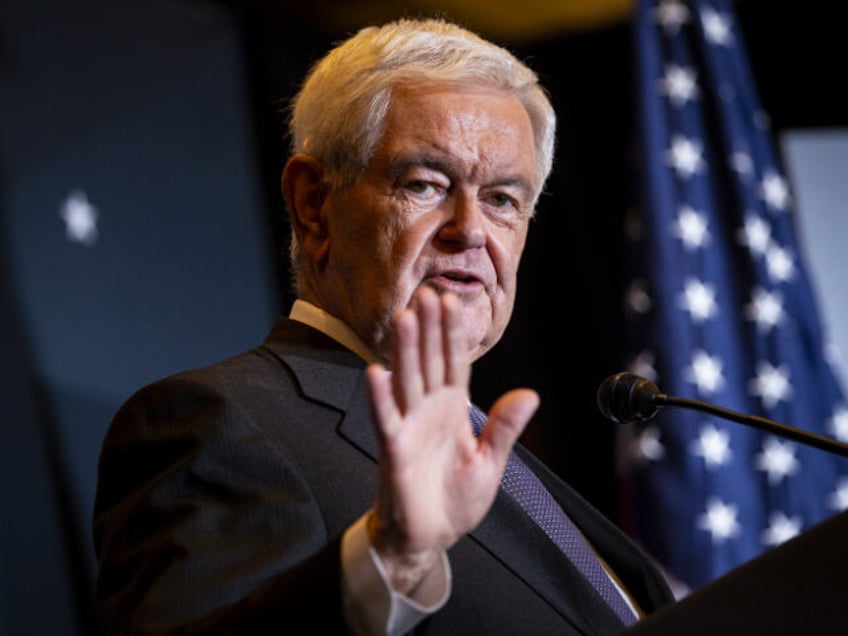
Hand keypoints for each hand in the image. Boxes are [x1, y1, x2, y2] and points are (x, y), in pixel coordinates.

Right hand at [365, 286, 538, 593]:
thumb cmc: (455, 499)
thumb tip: (530, 395)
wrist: (429, 537)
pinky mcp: (393, 450)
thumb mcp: (490, 463)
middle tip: (426, 293)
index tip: (451, 301)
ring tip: (404, 317)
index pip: (454, 363)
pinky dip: (381, 397)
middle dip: (428, 328)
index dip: (452, 333)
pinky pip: (387, 419)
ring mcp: (410, 427)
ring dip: (405, 350)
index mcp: (453, 409)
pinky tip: (375, 372)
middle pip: (429, 362)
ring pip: (408, 380)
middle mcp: (429, 410)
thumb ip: (504, 428)